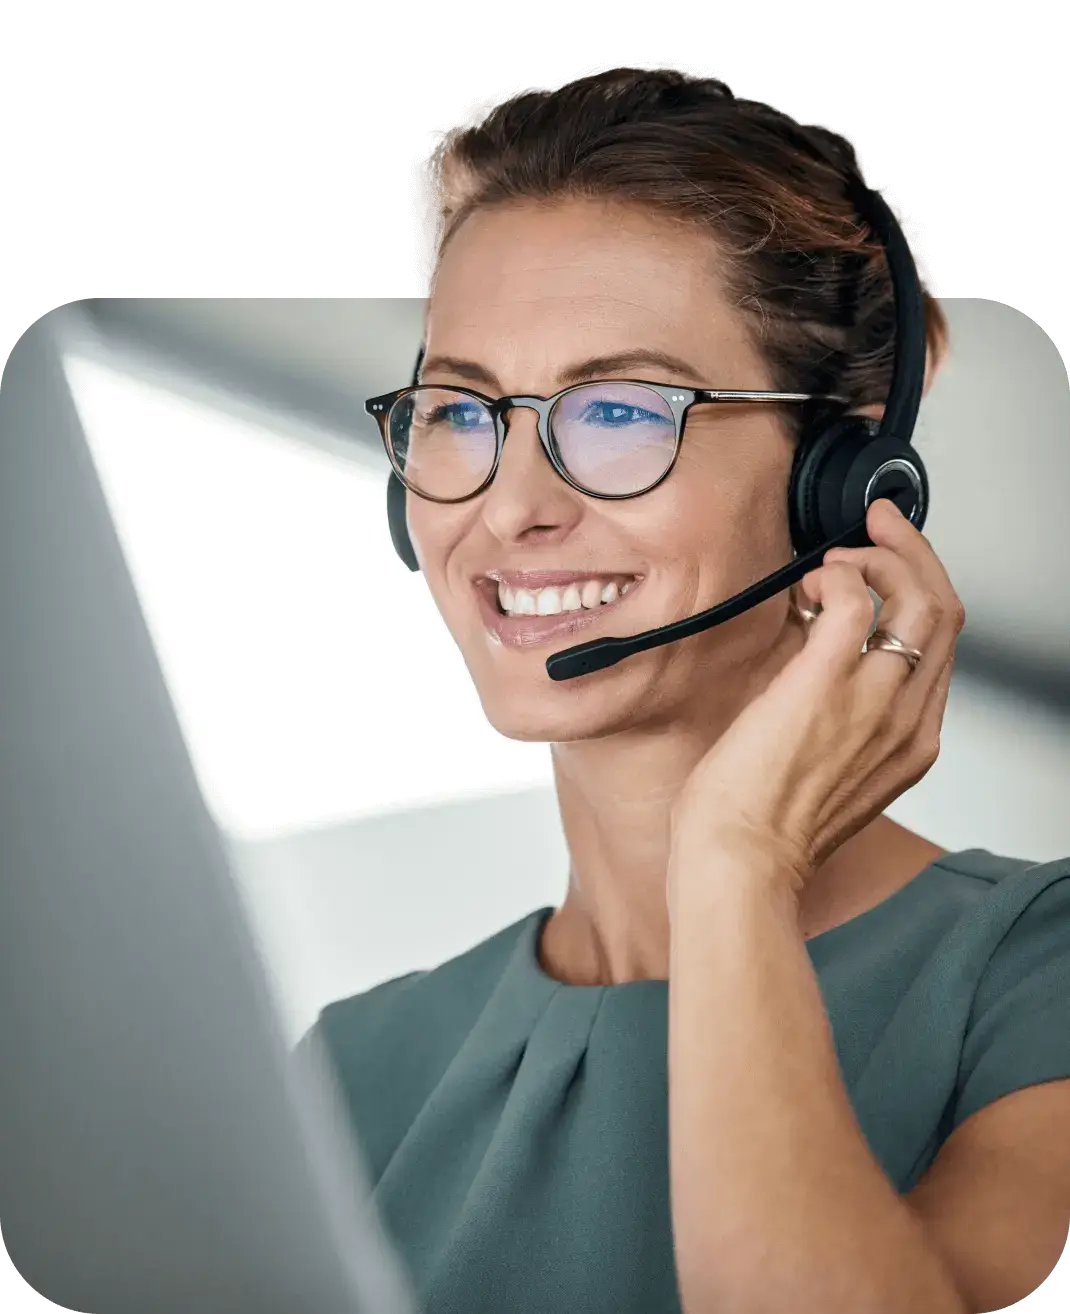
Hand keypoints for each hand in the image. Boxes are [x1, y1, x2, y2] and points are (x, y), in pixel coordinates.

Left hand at [668, 498, 965, 895]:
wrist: (741, 861)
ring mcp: (873, 697)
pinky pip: (854, 600)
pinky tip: (809, 583)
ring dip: (879, 558)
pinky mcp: (825, 681)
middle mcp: (906, 717)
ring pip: (917, 596)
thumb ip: (841, 715)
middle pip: (943, 610)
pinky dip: (836, 576)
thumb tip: (815, 648)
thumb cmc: (766, 827)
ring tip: (836, 560)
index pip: (940, 646)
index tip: (891, 564)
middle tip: (878, 526)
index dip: (920, 592)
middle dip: (914, 554)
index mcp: (911, 741)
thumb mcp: (831, 771)